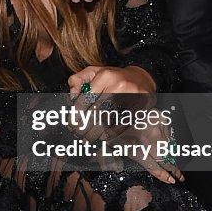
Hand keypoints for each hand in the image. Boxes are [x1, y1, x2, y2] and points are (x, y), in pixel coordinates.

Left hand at [65, 66, 178, 183]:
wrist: (140, 79)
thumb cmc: (113, 77)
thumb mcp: (94, 72)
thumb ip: (78, 80)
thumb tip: (71, 95)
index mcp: (105, 76)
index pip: (86, 99)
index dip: (76, 114)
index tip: (71, 123)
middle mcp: (119, 86)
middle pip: (96, 112)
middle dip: (83, 126)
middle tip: (77, 133)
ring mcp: (131, 98)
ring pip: (108, 120)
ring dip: (94, 133)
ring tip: (86, 138)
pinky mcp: (139, 108)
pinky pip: (121, 125)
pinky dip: (110, 134)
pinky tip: (101, 137)